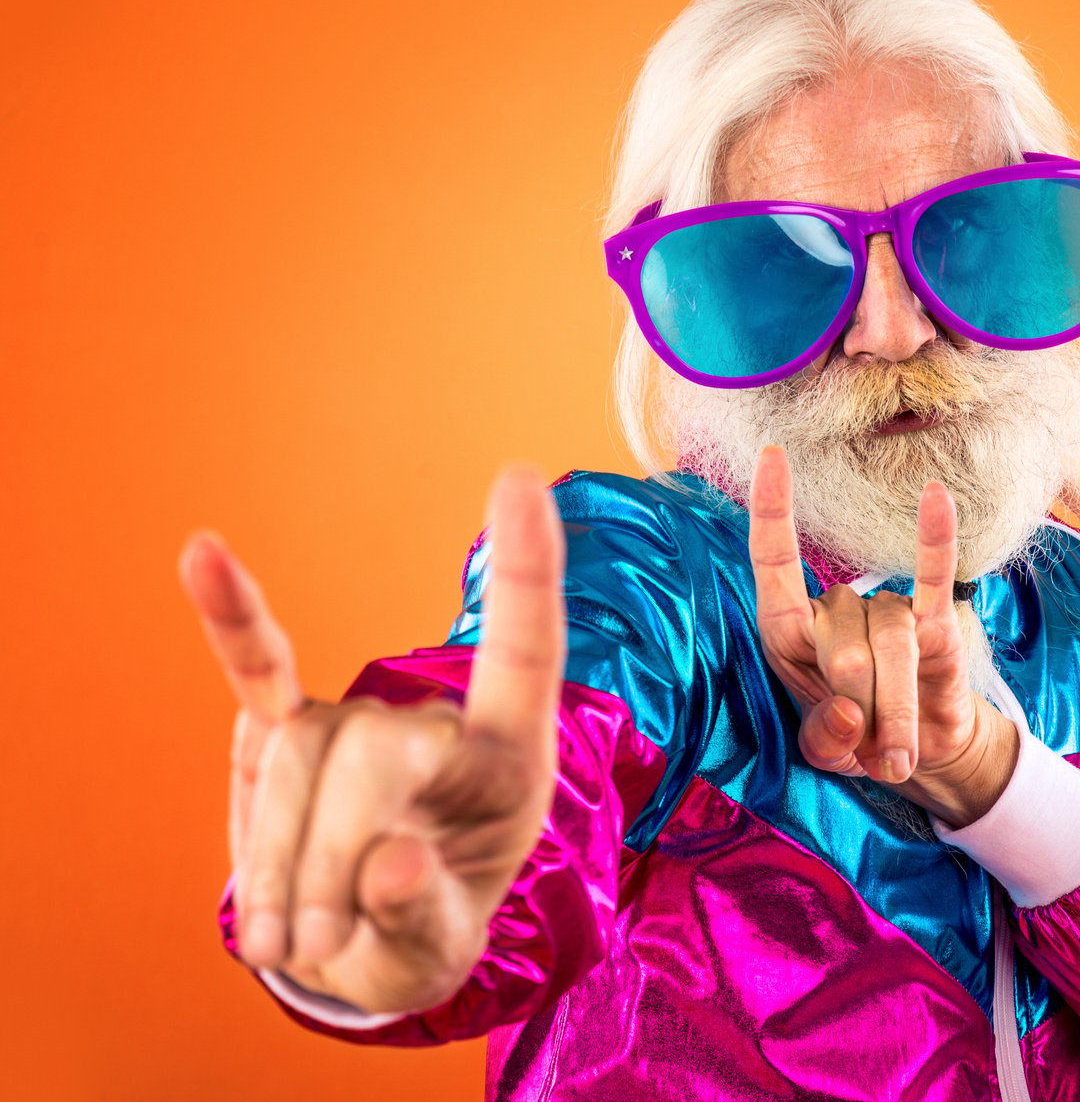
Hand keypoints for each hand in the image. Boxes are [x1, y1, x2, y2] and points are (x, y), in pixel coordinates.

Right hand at [179, 465, 565, 1014]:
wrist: (360, 946)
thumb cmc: (417, 931)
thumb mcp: (435, 952)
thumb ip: (419, 916)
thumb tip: (390, 862)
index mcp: (509, 761)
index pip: (525, 650)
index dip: (526, 568)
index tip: (521, 479)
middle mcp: (436, 724)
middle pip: (371, 748)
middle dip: (331, 852)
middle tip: (314, 944)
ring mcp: (360, 720)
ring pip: (300, 759)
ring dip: (280, 862)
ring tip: (287, 941)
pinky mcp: (288, 728)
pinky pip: (260, 668)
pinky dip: (231, 618)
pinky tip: (201, 556)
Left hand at [747, 445, 1017, 827]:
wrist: (918, 750)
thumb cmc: (856, 738)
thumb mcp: (826, 750)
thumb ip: (823, 739)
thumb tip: (845, 715)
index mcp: (788, 632)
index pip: (774, 562)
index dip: (770, 511)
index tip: (772, 456)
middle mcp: (835, 609)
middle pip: (844, 651)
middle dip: (860, 713)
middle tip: (870, 755)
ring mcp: (885, 610)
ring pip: (890, 648)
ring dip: (894, 714)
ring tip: (896, 757)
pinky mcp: (934, 620)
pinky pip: (934, 576)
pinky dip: (935, 540)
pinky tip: (936, 497)